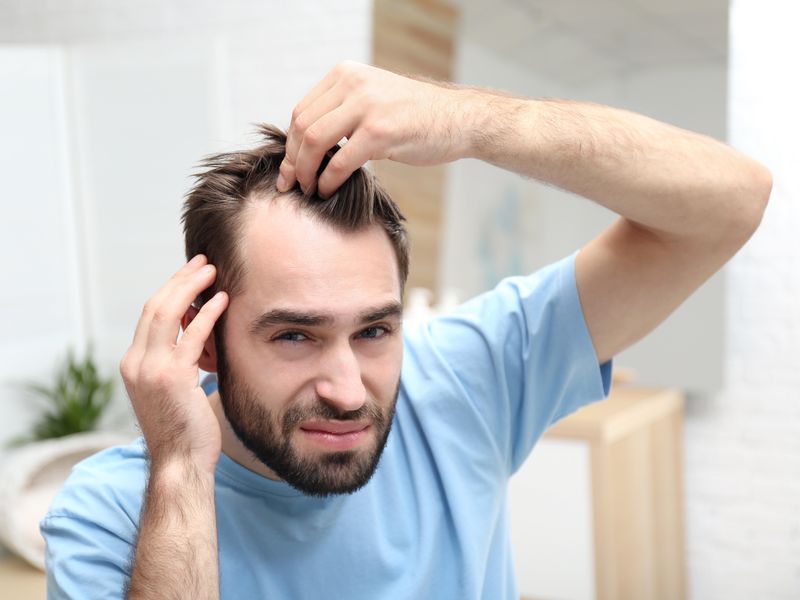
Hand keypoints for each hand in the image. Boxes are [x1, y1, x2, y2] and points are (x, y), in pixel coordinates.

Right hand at [120, 255, 228, 474]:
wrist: (180, 464)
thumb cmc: (184, 430)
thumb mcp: (172, 390)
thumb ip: (177, 362)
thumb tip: (198, 338)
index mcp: (133, 364)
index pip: (149, 315)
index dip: (171, 290)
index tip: (191, 274)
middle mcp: (136, 363)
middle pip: (156, 307)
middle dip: (180, 280)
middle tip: (202, 262)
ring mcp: (151, 370)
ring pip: (168, 314)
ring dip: (191, 288)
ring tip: (212, 271)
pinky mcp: (172, 378)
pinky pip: (192, 336)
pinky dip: (207, 314)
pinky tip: (222, 301)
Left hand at [278, 61, 469, 197]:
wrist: (458, 119)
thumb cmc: (415, 116)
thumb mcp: (373, 98)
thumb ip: (342, 110)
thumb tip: (307, 143)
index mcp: (346, 74)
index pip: (302, 110)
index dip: (291, 145)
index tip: (289, 168)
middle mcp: (353, 84)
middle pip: (303, 126)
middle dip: (293, 161)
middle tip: (292, 185)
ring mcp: (367, 106)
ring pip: (315, 142)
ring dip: (306, 172)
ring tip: (309, 189)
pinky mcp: (380, 132)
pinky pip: (340, 161)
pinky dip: (328, 181)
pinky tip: (328, 191)